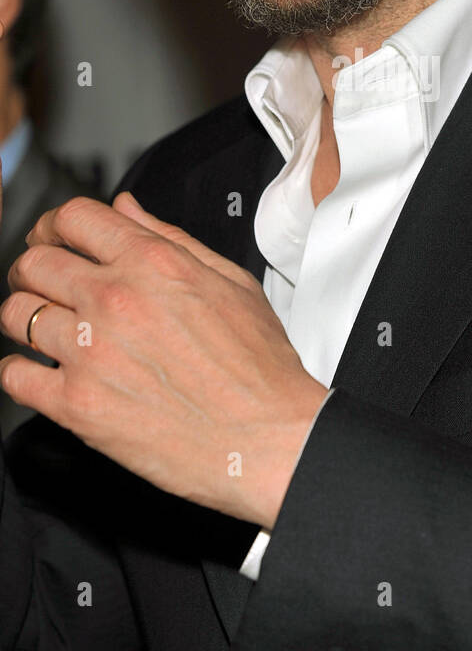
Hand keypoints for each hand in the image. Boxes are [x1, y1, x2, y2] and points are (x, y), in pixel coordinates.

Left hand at [0, 192, 327, 527]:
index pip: (71, 218)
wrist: (266, 440)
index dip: (53, 225)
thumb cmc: (258, 368)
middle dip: (33, 269)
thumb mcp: (229, 281)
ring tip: (45, 330)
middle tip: (44, 285)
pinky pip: (13, 376)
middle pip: (34, 263)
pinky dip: (20, 373)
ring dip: (25, 318)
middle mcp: (114, 299)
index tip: (51, 240)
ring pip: (17, 315)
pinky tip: (42, 374)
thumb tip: (126, 210)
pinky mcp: (75, 405)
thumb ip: (170, 238)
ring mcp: (89, 352)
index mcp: (151, 263)